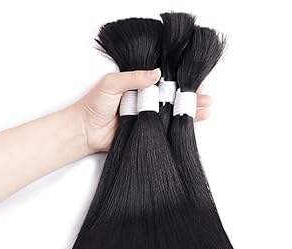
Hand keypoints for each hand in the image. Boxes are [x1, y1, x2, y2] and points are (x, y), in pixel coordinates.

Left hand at [73, 69, 212, 153]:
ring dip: (190, 110)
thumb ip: (134, 77)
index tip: (195, 79)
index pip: (163, 79)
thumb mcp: (112, 83)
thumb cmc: (94, 105)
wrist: (85, 131)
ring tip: (206, 109)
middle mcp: (145, 99)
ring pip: (172, 112)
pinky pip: (165, 129)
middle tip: (205, 96)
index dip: (180, 79)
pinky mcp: (147, 132)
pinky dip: (179, 126)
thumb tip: (158, 73)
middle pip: (172, 96)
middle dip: (190, 96)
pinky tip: (193, 123)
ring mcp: (147, 116)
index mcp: (138, 84)